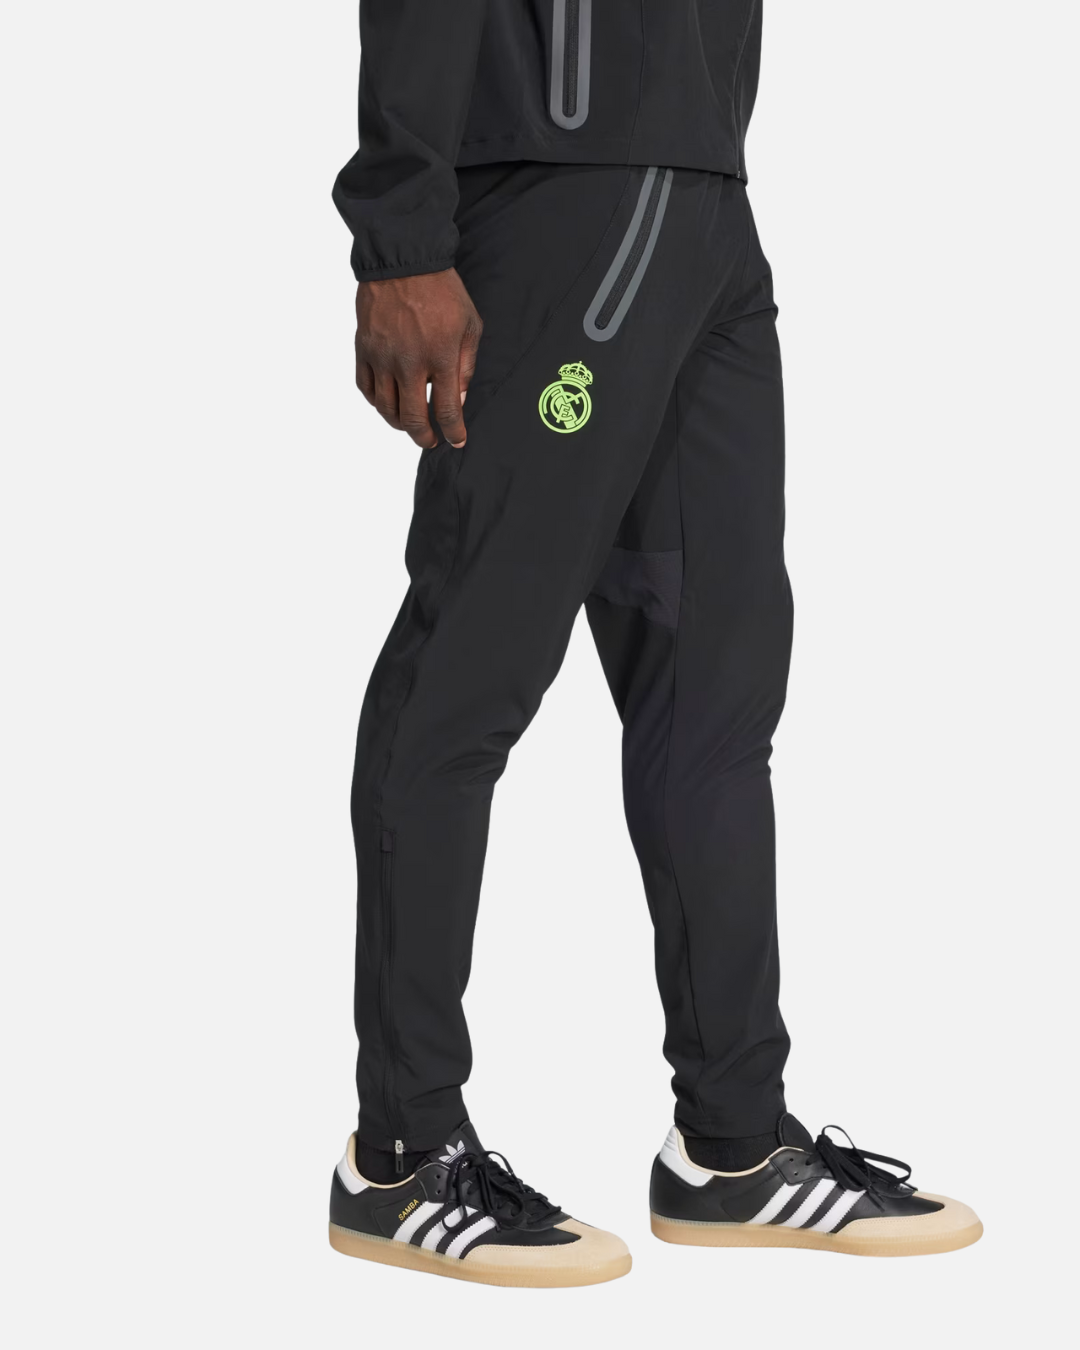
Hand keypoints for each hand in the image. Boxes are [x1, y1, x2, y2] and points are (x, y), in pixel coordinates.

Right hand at [354, 269, 482, 448]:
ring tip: (410, 425)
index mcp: (439, 357)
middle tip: (430, 440)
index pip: (445, 410)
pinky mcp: (364, 349)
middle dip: (423, 437)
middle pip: (412, 418)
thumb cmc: (441, 290)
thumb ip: (466, 365)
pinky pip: (366, 388)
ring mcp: (382, 357)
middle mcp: (408, 363)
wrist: (404, 260)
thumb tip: (460, 398)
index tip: (456, 440)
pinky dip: (376, 402)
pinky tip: (387, 404)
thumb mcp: (470, 325)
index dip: (452, 431)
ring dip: (399, 424)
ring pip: (385, 408)